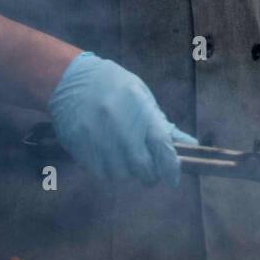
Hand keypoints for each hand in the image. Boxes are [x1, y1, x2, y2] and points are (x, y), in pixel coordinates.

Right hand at [47, 52, 195, 183]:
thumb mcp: (141, 96)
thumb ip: (162, 124)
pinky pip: (101, 173)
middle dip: (149, 174)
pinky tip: (108, 156)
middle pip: (142, 167)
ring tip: (124, 157)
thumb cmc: (112, 86)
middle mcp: (119, 126)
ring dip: (127, 172)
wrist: (70, 80)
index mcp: (140, 109)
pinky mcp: (81, 147)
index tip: (173, 179)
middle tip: (149, 170)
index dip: (171, 168)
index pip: (162, 146)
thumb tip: (190, 146)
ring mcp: (98, 138)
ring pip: (121, 174)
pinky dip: (108, 170)